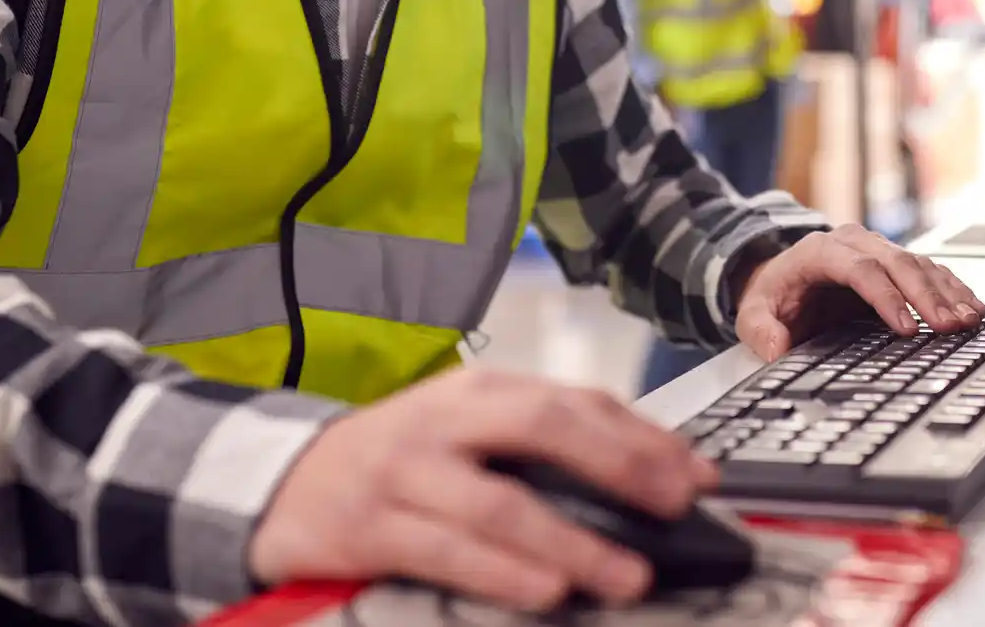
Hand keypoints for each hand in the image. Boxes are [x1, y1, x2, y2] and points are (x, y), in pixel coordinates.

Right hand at [248, 365, 718, 610]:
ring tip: (629, 574)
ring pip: (501, 503)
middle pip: (545, 428)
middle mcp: (445, 420)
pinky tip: (546, 593)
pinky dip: (502, 574)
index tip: (700, 475)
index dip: (645, 436)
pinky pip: (448, 551)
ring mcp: (406, 471)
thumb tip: (647, 476)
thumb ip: (539, 447)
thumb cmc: (400, 459)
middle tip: (676, 506)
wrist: (284, 481)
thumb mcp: (466, 432)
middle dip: (621, 466)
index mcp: (480, 390)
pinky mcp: (370, 526)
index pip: (577, 401)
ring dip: (573, 542)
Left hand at [735, 224, 984, 358]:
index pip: (860, 270)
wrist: (781, 274)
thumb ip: (760, 329)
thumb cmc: (774, 294)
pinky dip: (952, 288)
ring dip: (946, 292)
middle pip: (897, 263)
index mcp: (821, 251)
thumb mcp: (753, 312)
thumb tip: (776, 348)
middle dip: (926, 295)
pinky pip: (929, 270)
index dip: (886, 297)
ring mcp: (878, 250)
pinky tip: (972, 307)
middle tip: (948, 325)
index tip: (906, 326)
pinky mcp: (895, 263)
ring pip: (918, 264)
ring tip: (968, 319)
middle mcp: (854, 244)